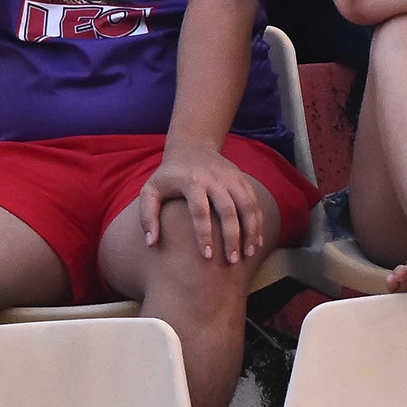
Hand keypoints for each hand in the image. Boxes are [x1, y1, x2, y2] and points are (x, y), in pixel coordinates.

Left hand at [138, 141, 265, 265]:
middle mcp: (215, 178)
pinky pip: (254, 202)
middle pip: (228, 209)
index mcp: (191, 181)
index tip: (206, 256)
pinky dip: (258, 222)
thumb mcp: (150, 190)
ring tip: (249, 254)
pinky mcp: (242, 179)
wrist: (192, 146)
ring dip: (250, 230)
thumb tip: (151, 244)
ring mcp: (231, 178)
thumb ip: (147, 216)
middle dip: (232, 237)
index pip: (200, 210)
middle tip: (231, 261)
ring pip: (247, 205)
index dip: (204, 234)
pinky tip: (257, 241)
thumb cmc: (168, 176)